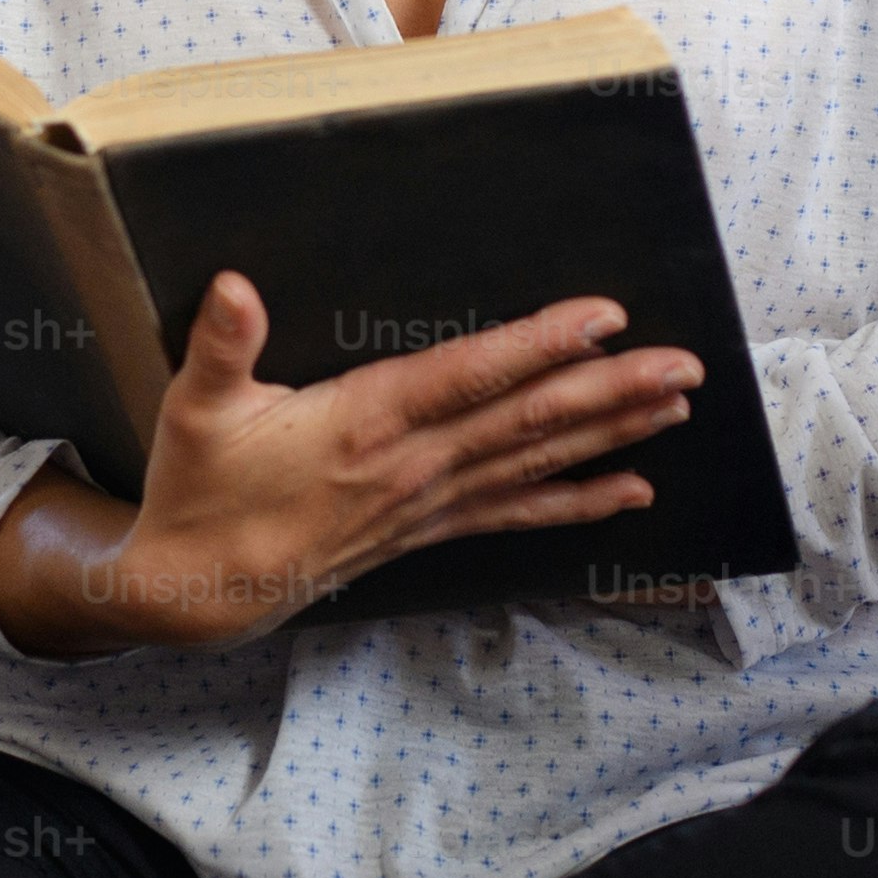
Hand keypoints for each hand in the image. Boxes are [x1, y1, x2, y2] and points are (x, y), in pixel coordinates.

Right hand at [85, 276, 698, 649]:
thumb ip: (221, 344)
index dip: (539, 345)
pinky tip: (632, 492)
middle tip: (683, 363)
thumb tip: (233, 286)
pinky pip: (518, 514)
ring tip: (676, 406)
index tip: (603, 316)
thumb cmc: (199, 490)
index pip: (469, 375)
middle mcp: (413, 466)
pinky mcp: (428, 529)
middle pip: (528, 421)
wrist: (199, 591)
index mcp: (364, 422)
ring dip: (612, 433)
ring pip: (537, 463)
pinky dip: (579, 502)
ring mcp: (428, 503)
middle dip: (611, 388)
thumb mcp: (194, 408)